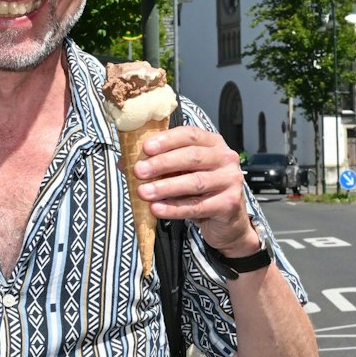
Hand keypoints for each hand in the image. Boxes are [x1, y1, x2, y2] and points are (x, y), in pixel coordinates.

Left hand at [132, 126, 260, 254]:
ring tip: (143, 192)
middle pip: (192, 157)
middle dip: (163, 163)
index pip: (190, 135)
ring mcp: (230, 181)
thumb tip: (125, 163)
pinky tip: (156, 209)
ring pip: (194, 182)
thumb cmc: (201, 191)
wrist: (228, 222)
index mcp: (213, 143)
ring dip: (166, 187)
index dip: (167, 140)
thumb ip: (159, 165)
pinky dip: (174, 208)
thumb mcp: (182, 173)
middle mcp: (226, 158)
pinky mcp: (229, 204)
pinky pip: (197, 206)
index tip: (146, 148)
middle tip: (139, 171)